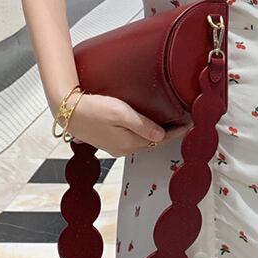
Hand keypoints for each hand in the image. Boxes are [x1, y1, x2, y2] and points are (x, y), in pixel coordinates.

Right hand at [63, 93, 186, 157]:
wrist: (67, 111)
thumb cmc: (92, 109)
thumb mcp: (121, 113)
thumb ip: (143, 126)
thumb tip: (161, 135)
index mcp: (128, 144)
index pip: (161, 140)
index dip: (177, 132)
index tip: (190, 123)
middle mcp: (123, 149)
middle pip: (153, 142)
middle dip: (169, 134)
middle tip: (183, 123)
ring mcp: (115, 146)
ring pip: (142, 141)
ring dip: (156, 134)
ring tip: (169, 123)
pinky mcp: (108, 140)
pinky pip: (132, 138)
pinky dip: (143, 133)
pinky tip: (146, 126)